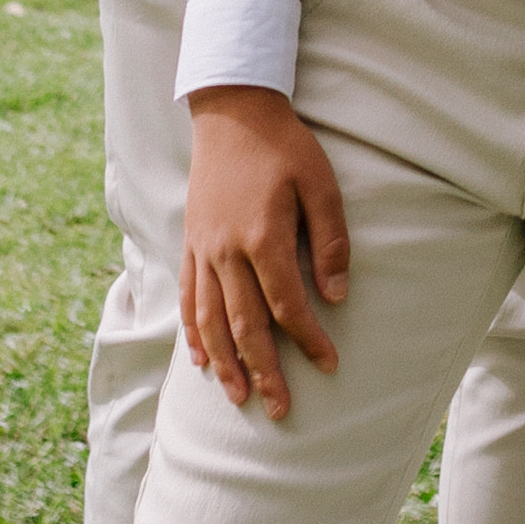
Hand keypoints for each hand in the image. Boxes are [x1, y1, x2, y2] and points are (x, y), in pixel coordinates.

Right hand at [181, 85, 350, 417]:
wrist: (231, 112)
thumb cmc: (284, 147)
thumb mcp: (321, 184)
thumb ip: (330, 241)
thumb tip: (335, 295)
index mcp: (262, 237)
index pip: (286, 305)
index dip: (308, 340)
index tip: (328, 365)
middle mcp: (225, 251)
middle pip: (244, 325)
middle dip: (263, 370)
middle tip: (280, 410)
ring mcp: (203, 250)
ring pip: (210, 320)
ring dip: (225, 363)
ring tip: (239, 398)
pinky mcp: (190, 243)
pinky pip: (188, 298)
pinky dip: (193, 334)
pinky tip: (201, 361)